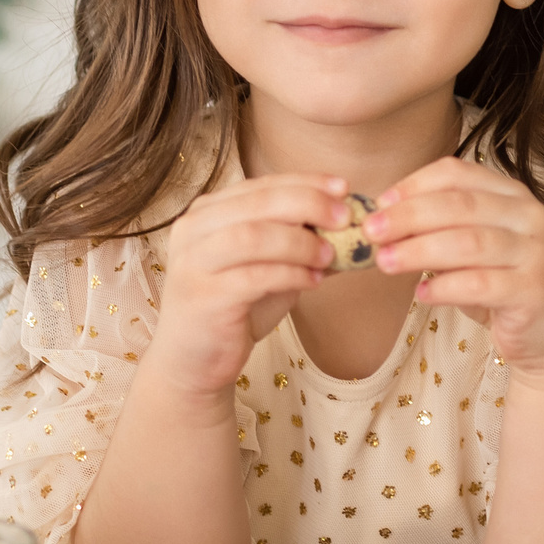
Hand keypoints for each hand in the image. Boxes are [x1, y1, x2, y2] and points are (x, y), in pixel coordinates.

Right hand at [142, 174, 347, 395]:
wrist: (194, 361)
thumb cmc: (235, 309)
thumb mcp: (269, 267)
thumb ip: (297, 242)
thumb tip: (350, 223)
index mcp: (208, 212)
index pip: (262, 184)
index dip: (306, 182)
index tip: (344, 188)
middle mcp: (193, 229)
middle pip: (259, 202)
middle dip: (309, 204)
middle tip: (345, 218)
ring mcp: (193, 262)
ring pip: (254, 235)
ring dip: (300, 242)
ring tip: (329, 256)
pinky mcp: (202, 296)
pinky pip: (254, 276)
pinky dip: (291, 275)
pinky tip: (313, 282)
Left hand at [363, 160, 543, 379]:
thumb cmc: (503, 284)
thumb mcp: (473, 249)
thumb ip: (439, 230)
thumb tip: (381, 222)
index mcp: (511, 194)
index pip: (457, 174)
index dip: (413, 185)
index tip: (379, 204)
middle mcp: (529, 215)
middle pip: (458, 205)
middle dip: (407, 217)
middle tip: (369, 232)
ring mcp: (536, 251)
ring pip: (467, 242)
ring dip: (417, 251)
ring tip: (383, 262)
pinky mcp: (535, 289)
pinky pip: (480, 284)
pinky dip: (444, 287)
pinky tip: (421, 294)